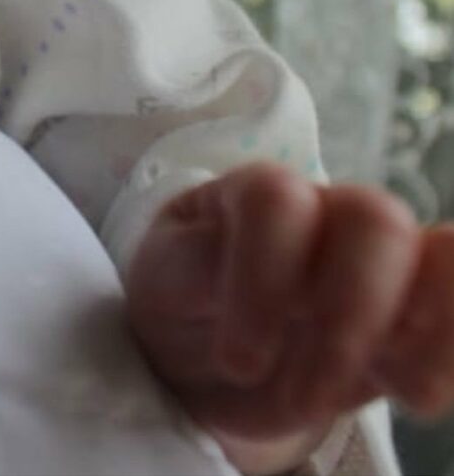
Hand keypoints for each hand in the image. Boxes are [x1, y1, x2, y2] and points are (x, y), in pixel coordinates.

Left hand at [124, 161, 453, 474]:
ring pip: (443, 254)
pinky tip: (417, 392)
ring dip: (428, 333)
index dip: (265, 279)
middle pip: (376, 218)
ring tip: (402, 398)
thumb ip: (198, 267)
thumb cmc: (181, 297)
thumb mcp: (166, 281)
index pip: (280, 200)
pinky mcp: (416, 314)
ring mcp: (379, 261)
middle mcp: (327, 212)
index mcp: (256, 193)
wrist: (206, 349)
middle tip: (304, 395)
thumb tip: (228, 274)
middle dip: (349, 316)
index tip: (238, 360)